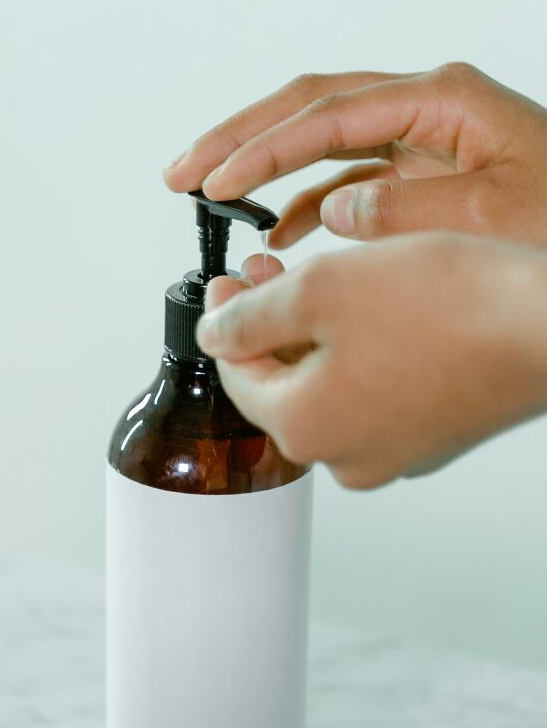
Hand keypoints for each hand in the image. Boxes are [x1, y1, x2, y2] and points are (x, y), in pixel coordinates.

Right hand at [165, 64, 546, 247]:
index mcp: (440, 103)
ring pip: (321, 142)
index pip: (326, 116)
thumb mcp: (492, 218)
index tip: (213, 182)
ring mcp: (421, 141)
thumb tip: (332, 210)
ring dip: (263, 168)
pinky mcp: (421, 175)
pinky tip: (276, 230)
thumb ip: (404, 211)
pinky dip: (306, 203)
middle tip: (181, 172)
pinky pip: (348, 180)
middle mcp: (425, 110)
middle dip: (240, 139)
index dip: (262, 149)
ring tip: (207, 194)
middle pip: (309, 109)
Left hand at [195, 235, 546, 486]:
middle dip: (268, 324)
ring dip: (312, 337)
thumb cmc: (445, 307)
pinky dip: (357, 357)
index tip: (224, 280)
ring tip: (315, 280)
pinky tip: (367, 313)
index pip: (236, 378)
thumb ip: (250, 316)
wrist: (543, 328)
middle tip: (265, 270)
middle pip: (282, 385)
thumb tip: (213, 332)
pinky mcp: (427, 437)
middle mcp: (344, 457)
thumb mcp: (320, 290)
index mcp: (305, 428)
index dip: (223, 322)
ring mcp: (390, 453)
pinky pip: (370, 397)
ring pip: (327, 389)